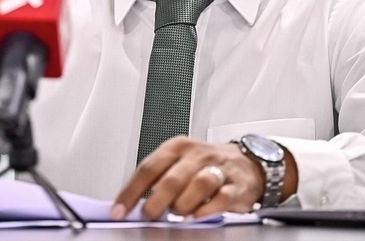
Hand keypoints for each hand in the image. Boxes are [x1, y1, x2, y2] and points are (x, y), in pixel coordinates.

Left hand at [111, 136, 265, 220]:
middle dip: (156, 202)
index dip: (131, 192)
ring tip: (177, 214)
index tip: (119, 210)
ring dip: (183, 204)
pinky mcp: (236, 186)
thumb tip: (131, 204)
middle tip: (149, 216)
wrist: (245, 162)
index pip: (148, 168)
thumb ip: (157, 180)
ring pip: (198, 185)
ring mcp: (217, 169)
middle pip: (171, 179)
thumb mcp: (178, 163)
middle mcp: (196, 155)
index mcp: (177, 148)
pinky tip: (196, 216)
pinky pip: (221, 199)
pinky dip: (206, 211)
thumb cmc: (205, 164)